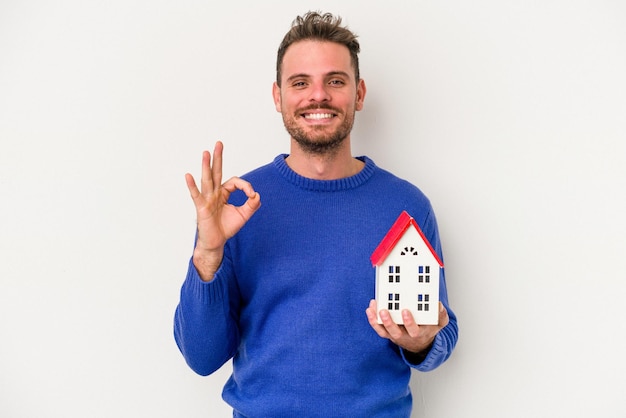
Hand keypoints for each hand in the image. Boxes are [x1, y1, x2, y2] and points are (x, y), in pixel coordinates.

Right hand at [185, 141, 260, 280]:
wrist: (216, 242)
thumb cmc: (226, 228)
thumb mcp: (243, 215)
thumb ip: (251, 205)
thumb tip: (257, 195)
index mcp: (223, 193)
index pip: (234, 182)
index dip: (245, 186)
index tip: (252, 195)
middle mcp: (214, 193)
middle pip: (216, 172)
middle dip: (218, 158)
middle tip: (219, 143)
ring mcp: (207, 199)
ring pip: (207, 180)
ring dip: (206, 166)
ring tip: (206, 152)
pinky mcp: (201, 207)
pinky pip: (196, 195)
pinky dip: (192, 186)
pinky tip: (188, 175)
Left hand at [366, 299, 448, 354]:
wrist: (421, 343)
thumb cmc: (428, 329)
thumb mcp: (439, 323)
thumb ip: (441, 315)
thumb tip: (438, 305)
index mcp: (418, 334)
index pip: (414, 331)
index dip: (409, 322)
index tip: (405, 311)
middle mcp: (405, 336)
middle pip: (395, 333)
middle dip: (389, 322)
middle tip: (384, 311)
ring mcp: (395, 336)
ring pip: (384, 331)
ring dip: (376, 320)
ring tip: (372, 308)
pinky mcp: (388, 333)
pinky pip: (379, 329)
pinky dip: (372, 320)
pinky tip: (370, 309)